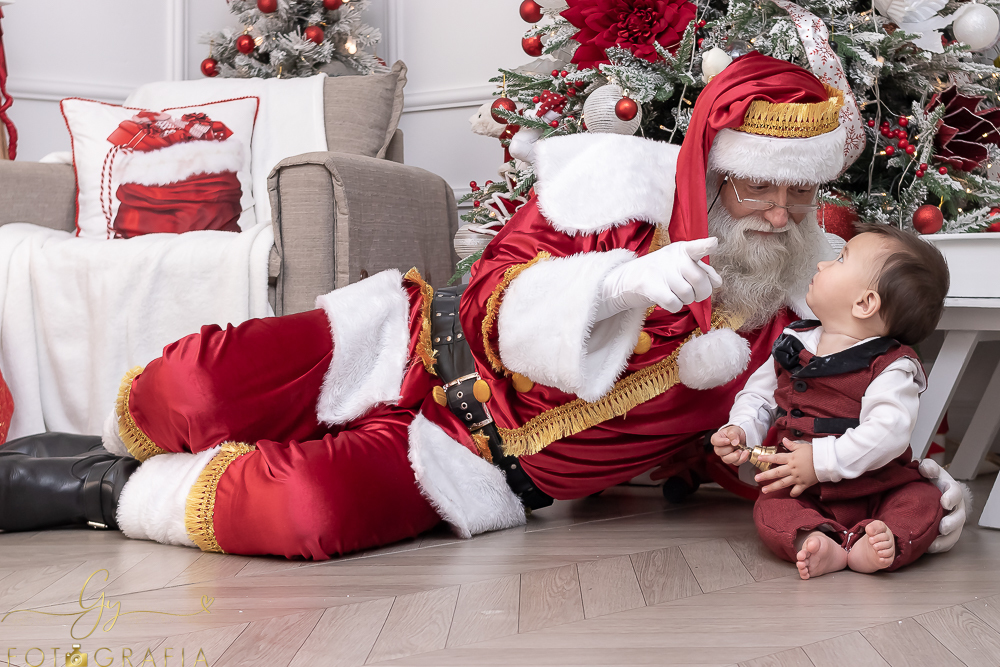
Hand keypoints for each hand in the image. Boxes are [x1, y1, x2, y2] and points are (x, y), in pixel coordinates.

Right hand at [595, 238, 722, 319]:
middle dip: (702, 292)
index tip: (714, 243)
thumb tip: (717, 282)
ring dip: (686, 300)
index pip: (696, 248)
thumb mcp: (680, 266)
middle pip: (699, 279)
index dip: (706, 246)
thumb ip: (701, 271)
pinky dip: (675, 307)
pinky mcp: (650, 286)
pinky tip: (669, 301)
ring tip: (677, 294)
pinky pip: (674, 303)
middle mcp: (672, 258)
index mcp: (682, 250)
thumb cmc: (660, 273)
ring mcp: (660, 271)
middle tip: (696, 294)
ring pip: (687, 294)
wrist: (627, 279)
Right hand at [711, 425, 748, 465]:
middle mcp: (719, 448)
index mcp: (717, 438)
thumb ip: (733, 434)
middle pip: (719, 452)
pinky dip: (742, 458)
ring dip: (736, 456)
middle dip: (729, 448)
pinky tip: (745, 453)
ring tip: (741, 450)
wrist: (743, 437)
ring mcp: (725, 455)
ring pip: (726, 459)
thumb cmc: (735, 432)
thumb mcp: (734, 430)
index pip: (714, 441)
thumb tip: (734, 442)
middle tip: (736, 444)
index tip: (728, 441)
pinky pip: (735, 462)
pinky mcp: (732, 460)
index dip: (721, 442)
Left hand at [755, 438, 818, 496]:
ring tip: (764, 490)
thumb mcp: (802, 446)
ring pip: (783, 483)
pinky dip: (793, 493)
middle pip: (776, 472)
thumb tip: (784, 439)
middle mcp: (792, 469)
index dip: (767, 458)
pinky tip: (789, 495)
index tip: (759, 458)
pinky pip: (797, 490)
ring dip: (773, 487)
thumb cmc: (815, 453)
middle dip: (765, 476)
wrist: (827, 461)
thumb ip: (791, 445)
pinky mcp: (804, 484)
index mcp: (791, 458)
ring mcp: (797, 477)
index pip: (776, 458)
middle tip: (756, 478)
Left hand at [918, 459, 968, 552]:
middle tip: (942, 527)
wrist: (925, 490)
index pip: (956, 492)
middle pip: (959, 517)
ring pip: (954, 533)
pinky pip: (946, 542)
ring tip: (933, 544)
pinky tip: (927, 548)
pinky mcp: (945, 532)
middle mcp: (955, 507)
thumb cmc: (927, 479)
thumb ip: (928, 467)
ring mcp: (952, 520)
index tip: (944, 502)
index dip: (952, 497)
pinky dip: (939, 546)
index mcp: (951, 490)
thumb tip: (926, 469)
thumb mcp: (927, 469)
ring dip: (946, 539)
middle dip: (952, 523)